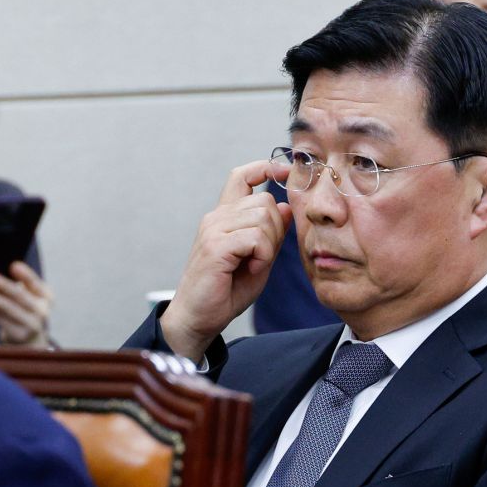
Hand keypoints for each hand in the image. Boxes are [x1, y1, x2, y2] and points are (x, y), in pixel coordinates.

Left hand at [0, 261, 53, 348]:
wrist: (31, 336)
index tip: (13, 265)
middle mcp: (43, 310)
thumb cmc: (26, 309)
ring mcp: (32, 324)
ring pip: (8, 308)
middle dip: (4, 285)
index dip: (25, 274)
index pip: (36, 283)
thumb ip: (19, 285)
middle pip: (20, 296)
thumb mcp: (29, 296)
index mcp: (47, 296)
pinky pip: (0, 318)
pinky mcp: (19, 334)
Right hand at [161, 160, 291, 360]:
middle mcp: (217, 217)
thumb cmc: (226, 290)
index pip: (242, 176)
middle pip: (265, 201)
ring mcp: (213, 229)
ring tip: (254, 264)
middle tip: (264, 255)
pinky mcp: (215, 246)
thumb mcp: (259, 258)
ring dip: (268, 245)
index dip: (265, 168)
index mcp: (224, 216)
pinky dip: (261, 255)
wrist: (199, 318)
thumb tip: (286, 207)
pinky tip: (251, 268)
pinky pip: (256, 238)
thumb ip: (271, 233)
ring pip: (263, 218)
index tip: (285, 171)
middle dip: (276, 229)